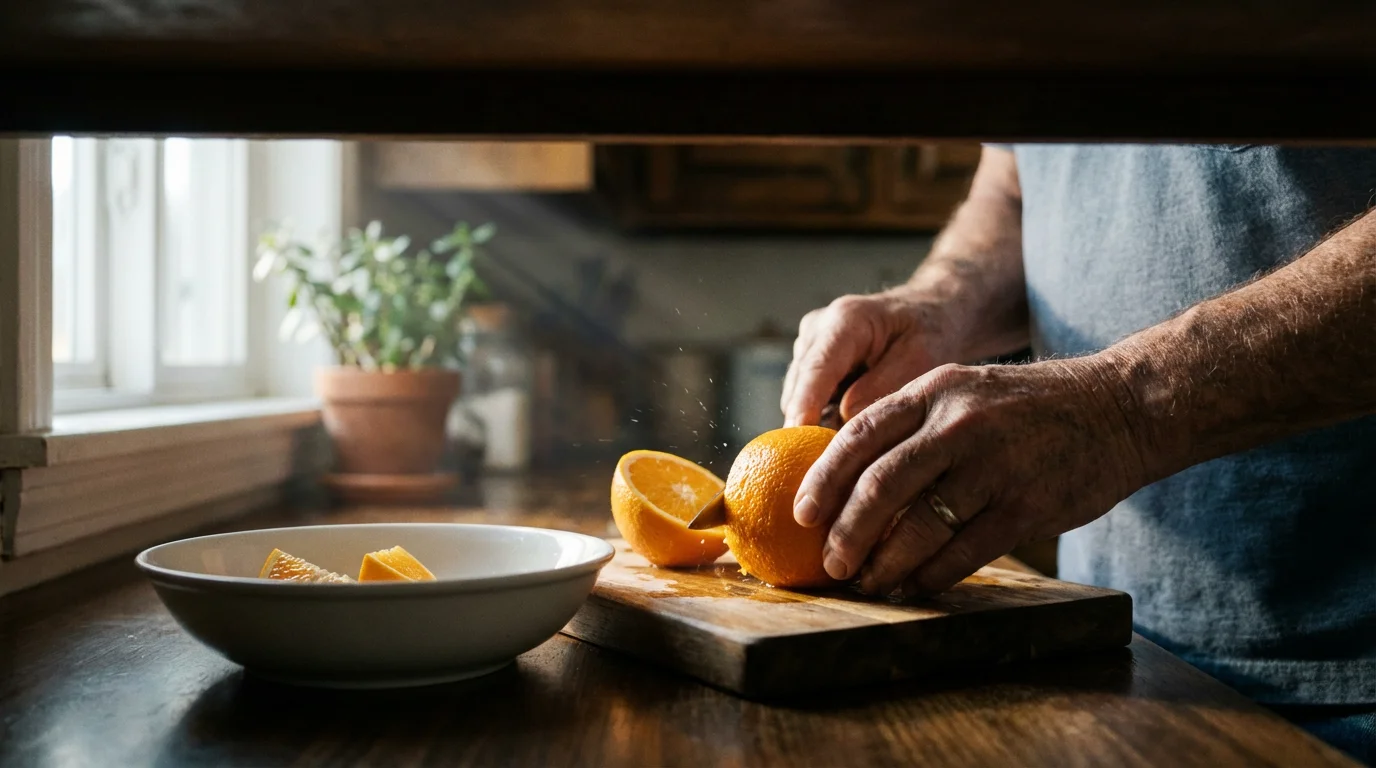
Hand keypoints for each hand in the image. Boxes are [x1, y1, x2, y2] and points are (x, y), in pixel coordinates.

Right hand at [781, 288, 953, 427]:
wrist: (933, 314)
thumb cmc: (932, 332)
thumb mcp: (921, 359)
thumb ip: (883, 389)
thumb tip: (845, 421)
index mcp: (846, 321)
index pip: (816, 369)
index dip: (804, 406)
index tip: (798, 440)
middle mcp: (817, 330)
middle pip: (799, 390)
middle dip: (812, 427)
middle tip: (843, 462)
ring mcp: (809, 346)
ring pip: (799, 399)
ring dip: (820, 423)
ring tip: (856, 442)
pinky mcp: (810, 363)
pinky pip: (807, 400)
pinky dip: (824, 417)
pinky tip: (852, 426)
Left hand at [791, 357, 1147, 596]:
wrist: (1119, 408)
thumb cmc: (1027, 409)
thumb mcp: (965, 392)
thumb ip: (912, 426)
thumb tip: (848, 479)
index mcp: (935, 391)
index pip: (861, 435)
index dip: (823, 479)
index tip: (800, 514)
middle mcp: (960, 424)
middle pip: (881, 485)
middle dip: (846, 532)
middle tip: (830, 563)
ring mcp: (995, 465)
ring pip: (919, 526)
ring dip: (885, 563)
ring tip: (867, 582)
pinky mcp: (1027, 506)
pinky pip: (964, 552)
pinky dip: (931, 575)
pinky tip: (915, 586)